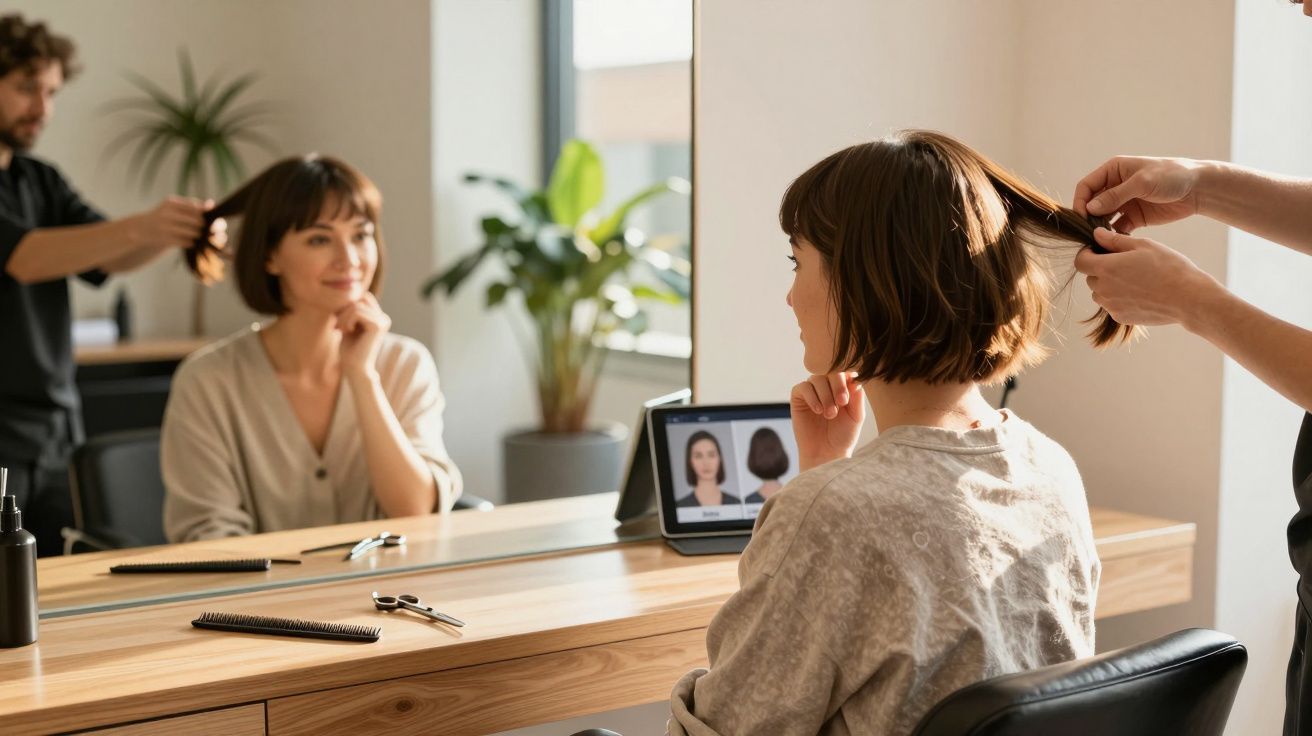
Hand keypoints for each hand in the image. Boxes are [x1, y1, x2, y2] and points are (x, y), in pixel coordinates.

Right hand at [130, 196, 211, 249]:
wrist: (140, 229)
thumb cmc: (163, 217)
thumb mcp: (174, 207)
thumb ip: (192, 205)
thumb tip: (211, 203)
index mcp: (171, 202)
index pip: (196, 207)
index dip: (206, 215)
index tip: (211, 219)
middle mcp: (168, 213)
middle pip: (197, 220)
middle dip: (205, 227)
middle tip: (210, 230)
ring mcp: (165, 226)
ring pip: (193, 232)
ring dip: (199, 235)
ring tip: (200, 236)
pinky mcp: (164, 239)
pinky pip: (186, 241)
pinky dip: (191, 242)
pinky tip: (191, 242)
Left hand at [337, 292, 391, 378]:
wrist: (354, 368)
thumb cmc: (349, 349)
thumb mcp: (348, 324)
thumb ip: (350, 309)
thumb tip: (346, 293)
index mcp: (379, 317)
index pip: (363, 296)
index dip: (348, 305)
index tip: (339, 321)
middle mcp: (383, 318)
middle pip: (361, 297)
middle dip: (345, 309)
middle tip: (338, 325)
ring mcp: (383, 321)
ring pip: (357, 305)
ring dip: (343, 316)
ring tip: (341, 329)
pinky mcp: (378, 325)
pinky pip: (357, 312)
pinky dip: (347, 320)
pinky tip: (347, 331)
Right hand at [790, 372, 864, 471]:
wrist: (827, 453)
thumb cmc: (843, 435)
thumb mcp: (856, 416)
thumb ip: (857, 397)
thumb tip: (855, 378)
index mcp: (844, 386)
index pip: (845, 370)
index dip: (847, 379)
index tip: (850, 397)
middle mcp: (828, 385)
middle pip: (830, 370)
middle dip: (837, 385)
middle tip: (842, 403)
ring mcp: (813, 390)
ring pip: (817, 378)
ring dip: (825, 395)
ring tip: (830, 414)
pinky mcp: (798, 397)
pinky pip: (803, 387)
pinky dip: (812, 397)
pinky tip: (818, 411)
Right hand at [1073, 156, 1206, 232]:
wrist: (1198, 189)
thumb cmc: (1172, 176)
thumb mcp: (1142, 182)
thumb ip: (1115, 195)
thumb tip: (1090, 208)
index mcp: (1114, 170)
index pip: (1086, 186)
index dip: (1080, 201)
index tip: (1082, 217)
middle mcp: (1115, 186)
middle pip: (1091, 203)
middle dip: (1088, 217)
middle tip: (1090, 232)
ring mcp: (1123, 202)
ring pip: (1102, 218)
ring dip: (1099, 228)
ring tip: (1101, 239)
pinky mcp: (1133, 217)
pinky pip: (1116, 228)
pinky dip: (1113, 236)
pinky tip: (1115, 243)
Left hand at [1074, 228, 1223, 329]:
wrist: (1188, 298)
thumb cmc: (1169, 267)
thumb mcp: (1143, 245)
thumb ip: (1115, 240)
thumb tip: (1096, 234)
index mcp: (1106, 268)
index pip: (1080, 261)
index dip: (1087, 254)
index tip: (1099, 250)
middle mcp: (1103, 289)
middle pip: (1091, 277)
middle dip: (1101, 269)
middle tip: (1124, 263)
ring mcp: (1111, 305)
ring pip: (1100, 292)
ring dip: (1109, 284)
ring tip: (1134, 278)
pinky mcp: (1120, 317)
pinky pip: (1112, 305)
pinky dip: (1119, 298)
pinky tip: (1140, 292)